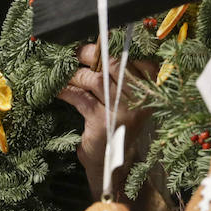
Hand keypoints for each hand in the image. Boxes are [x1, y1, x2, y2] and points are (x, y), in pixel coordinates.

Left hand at [57, 42, 156, 199]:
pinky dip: (68, 92)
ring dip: (76, 74)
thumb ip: (121, 82)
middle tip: (75, 54)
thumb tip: (98, 53)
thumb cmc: (120, 131)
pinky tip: (58, 90)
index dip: (113, 49)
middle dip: (92, 55)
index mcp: (151, 91)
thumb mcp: (128, 105)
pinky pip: (81, 99)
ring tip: (64, 73)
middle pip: (114, 65)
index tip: (97, 42)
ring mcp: (121, 111)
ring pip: (96, 80)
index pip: (135, 60)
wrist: (116, 168)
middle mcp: (140, 99)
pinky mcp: (102, 123)